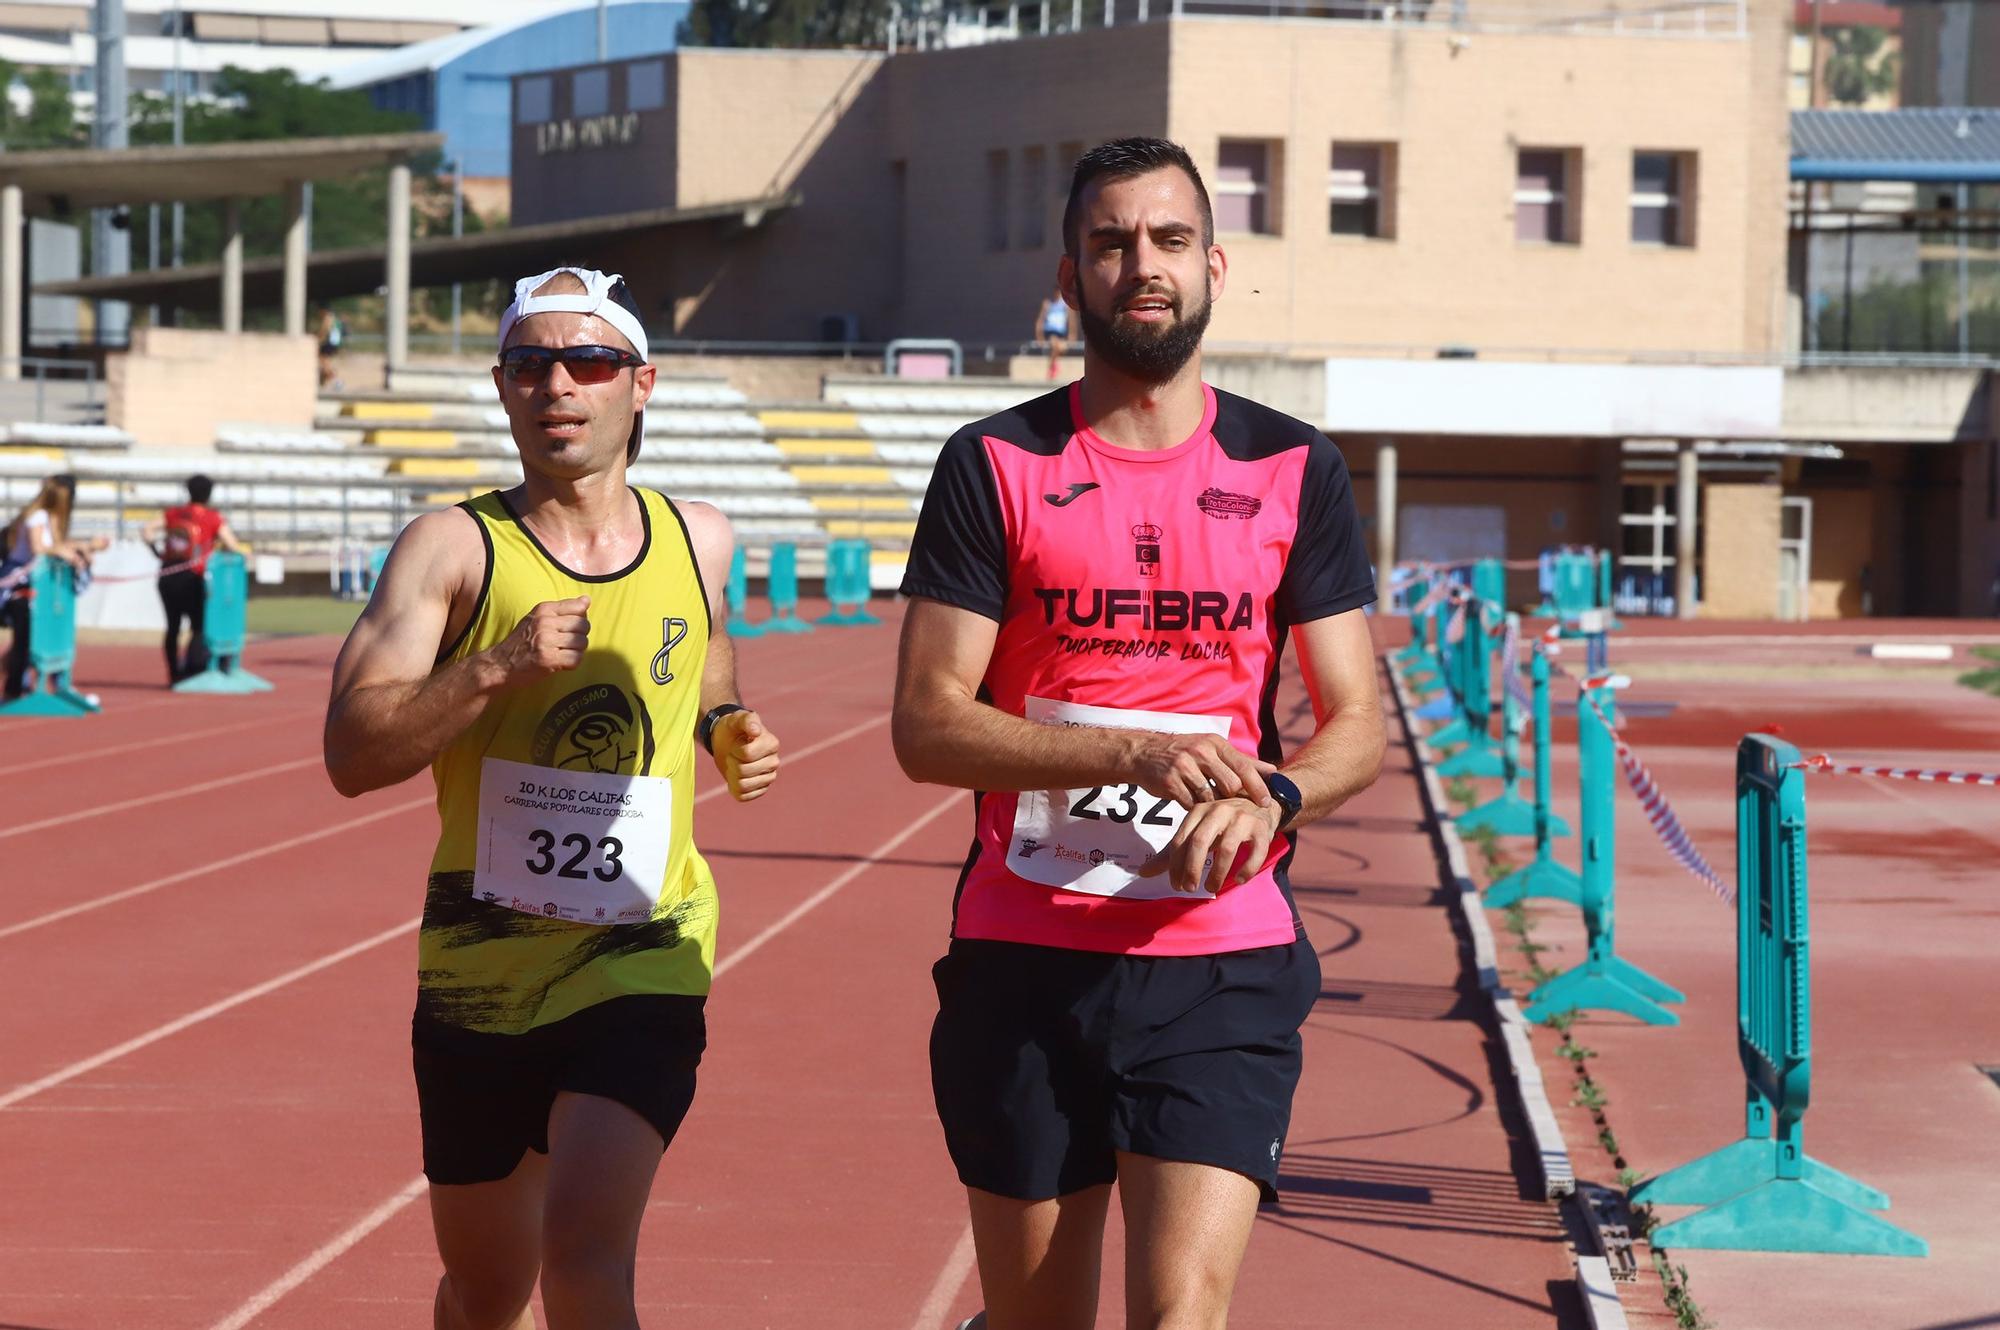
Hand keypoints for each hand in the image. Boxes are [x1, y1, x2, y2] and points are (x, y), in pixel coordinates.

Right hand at [490, 596, 589, 686]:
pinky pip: (576, 659)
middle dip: (580, 636)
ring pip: (582, 642)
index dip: (579, 620)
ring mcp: (546, 641)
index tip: (569, 628)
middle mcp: (545, 622)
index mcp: (543, 609)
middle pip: (583, 625)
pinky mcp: (548, 659)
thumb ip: (563, 608)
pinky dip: (572, 663)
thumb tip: (587, 600)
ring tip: (562, 653)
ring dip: (576, 651)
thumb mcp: (538, 618)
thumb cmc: (522, 641)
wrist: (500, 664)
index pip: (579, 607)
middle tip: (566, 644)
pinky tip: (561, 663)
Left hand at [710, 709, 779, 801]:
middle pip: (743, 771)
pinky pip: (743, 796)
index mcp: (772, 744)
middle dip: (732, 761)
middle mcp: (774, 762)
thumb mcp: (737, 719)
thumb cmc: (733, 729)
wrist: (727, 741)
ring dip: (731, 775)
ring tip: (735, 765)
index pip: (747, 755)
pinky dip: (733, 788)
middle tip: (734, 753)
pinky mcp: (760, 790)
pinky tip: (735, 777)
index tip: (737, 742)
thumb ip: (747, 720)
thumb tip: (755, 731)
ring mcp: (768, 778)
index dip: (735, 749)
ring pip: (743, 785)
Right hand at [1128, 732, 1274, 810]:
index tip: (1266, 804)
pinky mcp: (1170, 783)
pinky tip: (1195, 808)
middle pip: (1229, 784)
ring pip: (1210, 796)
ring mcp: (1184, 767)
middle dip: (1234, 800)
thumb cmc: (1185, 753)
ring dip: (1213, 806)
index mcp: (1215, 743)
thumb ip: (1243, 762)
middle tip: (1236, 810)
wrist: (1144, 753)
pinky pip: (1191, 804)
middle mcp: (1200, 752)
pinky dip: (1196, 809)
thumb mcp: (1213, 750)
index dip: (1257, 787)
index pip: (1243, 766)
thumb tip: (1274, 771)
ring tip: (1213, 809)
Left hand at [1139, 798, 1280, 894]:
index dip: (1175, 865)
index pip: (1181, 840)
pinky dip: (1247, 868)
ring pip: (1227, 849)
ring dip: (1218, 873)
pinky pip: (1256, 851)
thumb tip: (1142, 873)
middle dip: (1192, 868)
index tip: (1176, 885)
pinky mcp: (1262, 828)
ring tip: (1212, 888)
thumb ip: (1172, 853)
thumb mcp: (1197, 831)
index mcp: (1198, 811)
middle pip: (1200, 842)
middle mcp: (1219, 811)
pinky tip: (1240, 880)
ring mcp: (1242, 819)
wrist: (1261, 802)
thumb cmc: (1222, 822)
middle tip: (1189, 889)